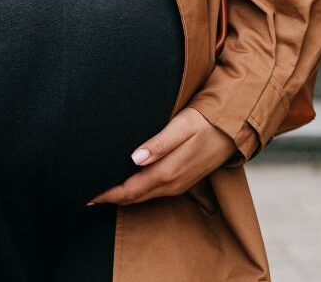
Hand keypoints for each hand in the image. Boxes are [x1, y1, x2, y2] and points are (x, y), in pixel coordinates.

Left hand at [87, 108, 236, 206]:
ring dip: (122, 196)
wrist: (233, 128)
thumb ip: (158, 144)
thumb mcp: (181, 126)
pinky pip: (153, 192)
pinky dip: (136, 192)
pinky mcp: (182, 180)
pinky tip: (126, 184)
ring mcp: (178, 184)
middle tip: (86, 195)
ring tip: (101, 191)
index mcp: (168, 172)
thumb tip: (134, 159)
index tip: (87, 194)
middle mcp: (172, 184)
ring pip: (143, 196)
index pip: (130, 190)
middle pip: (134, 197)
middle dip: (110, 198)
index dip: (108, 194)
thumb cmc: (204, 121)